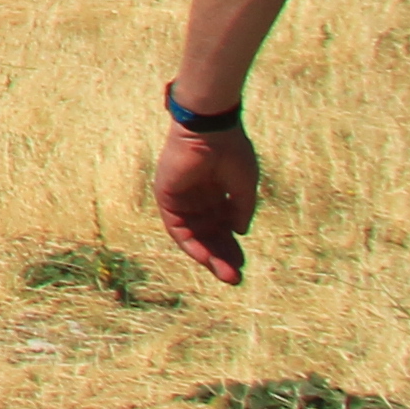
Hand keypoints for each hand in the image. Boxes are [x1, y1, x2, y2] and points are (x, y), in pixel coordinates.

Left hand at [153, 123, 259, 284]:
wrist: (210, 130)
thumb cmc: (230, 151)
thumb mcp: (243, 186)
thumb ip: (240, 209)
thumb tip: (239, 232)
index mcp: (215, 192)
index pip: (220, 226)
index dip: (230, 246)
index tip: (242, 264)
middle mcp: (197, 197)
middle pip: (207, 234)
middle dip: (221, 256)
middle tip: (235, 278)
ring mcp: (181, 197)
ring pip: (193, 235)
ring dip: (208, 256)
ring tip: (227, 275)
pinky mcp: (166, 196)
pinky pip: (176, 227)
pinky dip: (190, 244)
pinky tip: (206, 258)